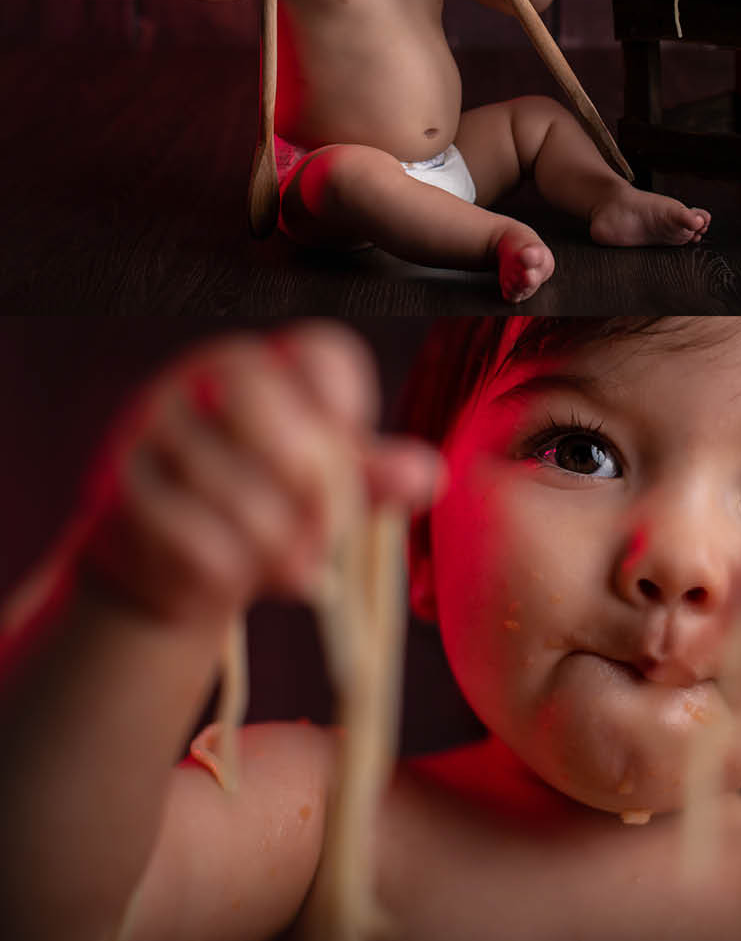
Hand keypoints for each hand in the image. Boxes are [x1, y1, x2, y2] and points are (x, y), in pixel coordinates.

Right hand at [76, 326, 443, 622]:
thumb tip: (428, 474)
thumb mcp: (320, 492)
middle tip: (324, 542)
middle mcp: (199, 376)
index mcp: (262, 362)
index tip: (352, 465)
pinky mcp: (112, 487)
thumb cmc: (258, 511)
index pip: (323, 354)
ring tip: (289, 572)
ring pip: (236, 490)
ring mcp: (149, 427)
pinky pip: (186, 536)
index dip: (352, 417)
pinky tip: (226, 585)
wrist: (162, 568)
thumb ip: (371, 478)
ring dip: (273, 548)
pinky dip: (221, 574)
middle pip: (279, 416)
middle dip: (316, 496)